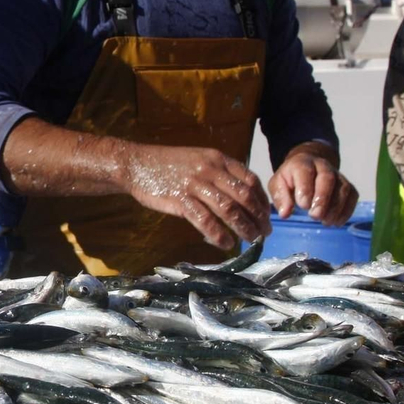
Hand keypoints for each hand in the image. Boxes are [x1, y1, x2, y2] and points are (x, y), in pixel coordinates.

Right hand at [124, 144, 270, 250]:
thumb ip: (219, 173)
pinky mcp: (180, 199)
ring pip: (228, 209)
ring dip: (243, 228)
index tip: (266, 215)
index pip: (251, 180)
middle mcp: (210, 170)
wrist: (136, 164)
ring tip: (250, 240)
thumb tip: (241, 196)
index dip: (262, 200)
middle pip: (244, 196)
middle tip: (264, 233)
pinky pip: (205, 220)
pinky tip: (226, 244)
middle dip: (258, 217)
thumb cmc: (168, 165)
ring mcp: (195, 184)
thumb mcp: (199, 160)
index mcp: (218, 159)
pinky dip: (219, 234)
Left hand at [269, 143, 357, 223]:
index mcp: (302, 163)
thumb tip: (285, 213)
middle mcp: (322, 166)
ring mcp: (337, 175)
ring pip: (343, 188)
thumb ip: (280, 197)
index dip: (305, 189)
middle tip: (315, 216)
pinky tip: (337, 222)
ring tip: (326, 222)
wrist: (307, 167)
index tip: (303, 206)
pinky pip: (352, 196)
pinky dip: (347, 210)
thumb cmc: (291, 179)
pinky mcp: (347, 185)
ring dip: (336, 207)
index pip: (305, 172)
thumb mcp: (278, 184)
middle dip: (323, 199)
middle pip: (328, 178)